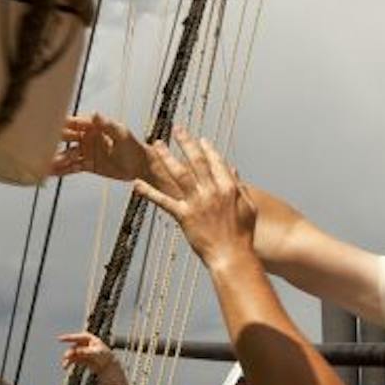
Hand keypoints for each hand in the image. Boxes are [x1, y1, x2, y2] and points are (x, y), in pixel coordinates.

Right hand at [50, 113, 152, 182]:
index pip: (73, 124)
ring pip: (66, 155)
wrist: (141, 166)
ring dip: (54, 159)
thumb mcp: (122, 134)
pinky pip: (71, 168)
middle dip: (51, 141)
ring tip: (40, 164)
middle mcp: (87, 138)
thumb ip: (108, 125)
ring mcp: (86, 152)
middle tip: (38, 145)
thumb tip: (96, 114)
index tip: (45, 124)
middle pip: (65, 139)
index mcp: (94, 127)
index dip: (59, 124)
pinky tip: (50, 173)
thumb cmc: (135, 147)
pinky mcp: (88, 165)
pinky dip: (61, 170)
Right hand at [59, 330, 129, 384]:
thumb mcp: (96, 353)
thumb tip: (76, 351)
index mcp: (89, 338)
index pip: (77, 337)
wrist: (109, 365)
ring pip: (72, 354)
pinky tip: (66, 366)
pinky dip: (69, 362)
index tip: (59, 339)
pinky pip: (73, 359)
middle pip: (73, 347)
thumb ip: (85, 351)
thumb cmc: (105, 356)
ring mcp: (82, 350)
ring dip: (67, 359)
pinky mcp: (82, 358)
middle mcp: (84, 343)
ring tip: (65, 366)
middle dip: (69, 353)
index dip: (68, 338)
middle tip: (66, 358)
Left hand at [133, 131, 258, 266]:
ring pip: (178, 174)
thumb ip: (240, 186)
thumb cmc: (243, 235)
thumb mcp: (248, 207)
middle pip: (196, 161)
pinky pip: (163, 201)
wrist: (232, 255)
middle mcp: (211, 191)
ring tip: (157, 145)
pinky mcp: (184, 216)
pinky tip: (136, 184)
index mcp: (228, 187)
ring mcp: (197, 203)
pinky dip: (148, 192)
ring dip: (166, 157)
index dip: (207, 148)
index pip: (215, 161)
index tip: (200, 139)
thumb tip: (233, 168)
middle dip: (185, 142)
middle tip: (176, 129)